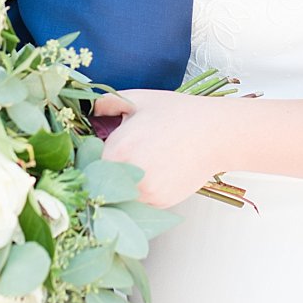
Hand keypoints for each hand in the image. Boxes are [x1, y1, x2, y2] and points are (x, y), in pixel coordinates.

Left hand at [91, 90, 227, 208]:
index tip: (97, 149)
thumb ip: (105, 103)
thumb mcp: (137, 99)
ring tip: (137, 163)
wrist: (217, 134)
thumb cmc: (177, 113)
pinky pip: (136, 201)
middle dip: (102, 171)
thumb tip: (89, 111)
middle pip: (99, 181)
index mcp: (118, 150)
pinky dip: (137, 190)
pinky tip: (151, 172)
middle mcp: (129, 177)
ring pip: (117, 194)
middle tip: (117, 156)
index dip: (88, 155)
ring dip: (118, 184)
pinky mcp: (160, 203)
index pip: (86, 162)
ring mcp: (146, 194)